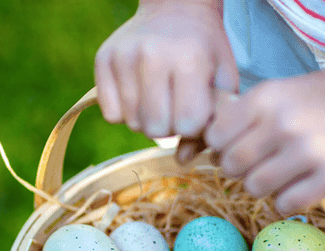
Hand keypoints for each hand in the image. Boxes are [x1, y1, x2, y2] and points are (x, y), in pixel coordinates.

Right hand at [94, 0, 237, 138]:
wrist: (175, 6)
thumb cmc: (204, 48)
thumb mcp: (221, 79)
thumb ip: (211, 122)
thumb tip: (182, 161)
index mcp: (189, 59)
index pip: (185, 124)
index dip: (193, 126)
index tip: (197, 111)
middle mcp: (152, 56)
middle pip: (155, 129)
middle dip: (168, 127)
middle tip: (175, 108)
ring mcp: (124, 57)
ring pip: (132, 123)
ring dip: (147, 120)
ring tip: (159, 99)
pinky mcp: (103, 60)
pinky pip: (111, 114)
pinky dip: (125, 113)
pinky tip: (138, 95)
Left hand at [204, 63, 324, 211]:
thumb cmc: (318, 97)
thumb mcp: (276, 92)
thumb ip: (241, 116)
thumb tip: (206, 149)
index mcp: (265, 99)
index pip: (215, 138)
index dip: (222, 147)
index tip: (235, 146)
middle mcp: (283, 125)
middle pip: (231, 166)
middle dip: (240, 168)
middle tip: (259, 162)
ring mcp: (308, 152)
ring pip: (254, 188)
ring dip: (262, 185)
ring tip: (279, 173)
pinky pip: (285, 204)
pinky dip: (286, 200)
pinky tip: (298, 185)